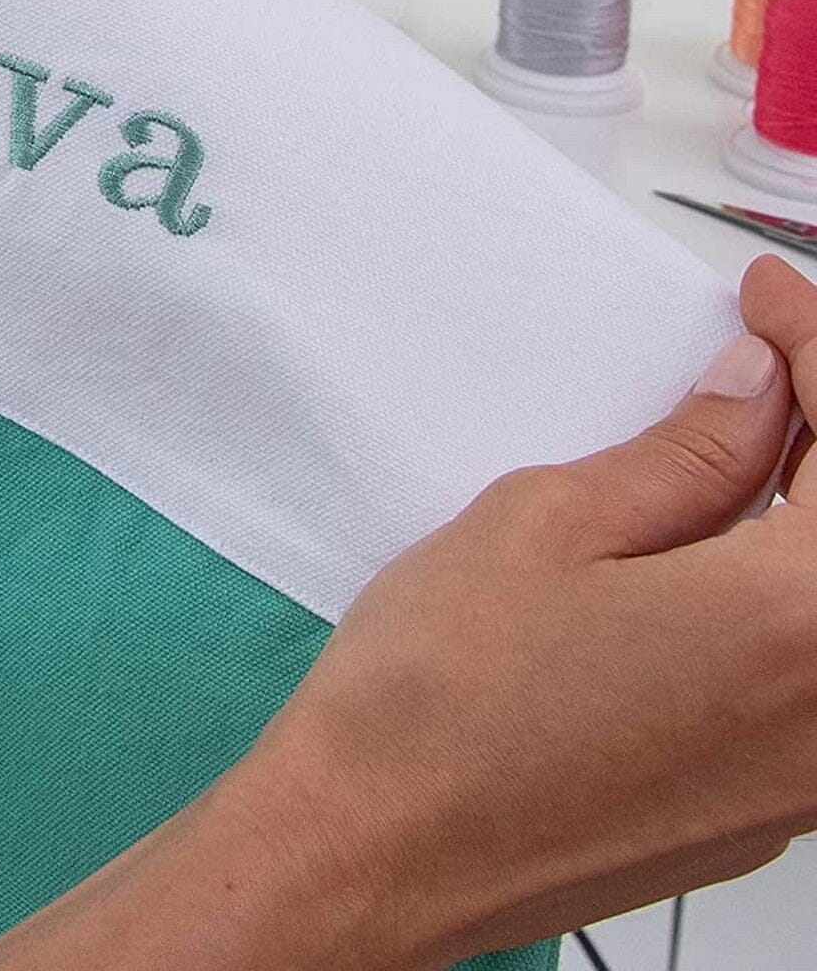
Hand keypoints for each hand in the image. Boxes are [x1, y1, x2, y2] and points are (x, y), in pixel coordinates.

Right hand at [0, 255, 816, 969]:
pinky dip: (784, 594)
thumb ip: (682, 457)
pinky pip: (807, 677)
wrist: (375, 849)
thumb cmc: (437, 696)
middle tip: (767, 352)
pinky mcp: (764, 815)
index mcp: (792, 623)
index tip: (768, 298)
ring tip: (739, 437)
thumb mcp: (545, 524)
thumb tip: (758, 391)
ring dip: (804, 510)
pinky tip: (713, 551)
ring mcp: (804, 780)